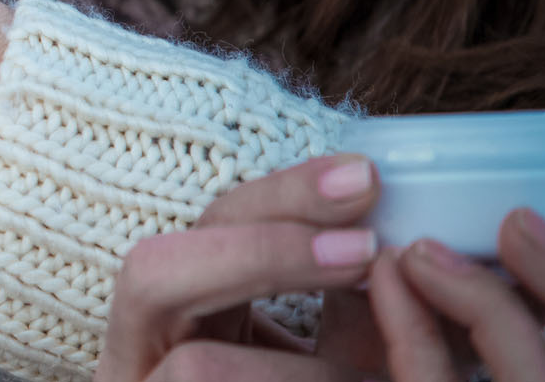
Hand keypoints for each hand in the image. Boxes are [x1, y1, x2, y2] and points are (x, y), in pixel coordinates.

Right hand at [99, 151, 544, 381]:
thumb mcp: (330, 361)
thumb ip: (350, 305)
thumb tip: (407, 244)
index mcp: (183, 313)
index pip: (205, 223)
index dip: (279, 199)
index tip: (367, 182)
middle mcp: (136, 355)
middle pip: (155, 267)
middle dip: (263, 248)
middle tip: (365, 243)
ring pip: (179, 341)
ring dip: (281, 328)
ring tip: (367, 316)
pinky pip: (199, 381)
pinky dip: (292, 376)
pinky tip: (352, 380)